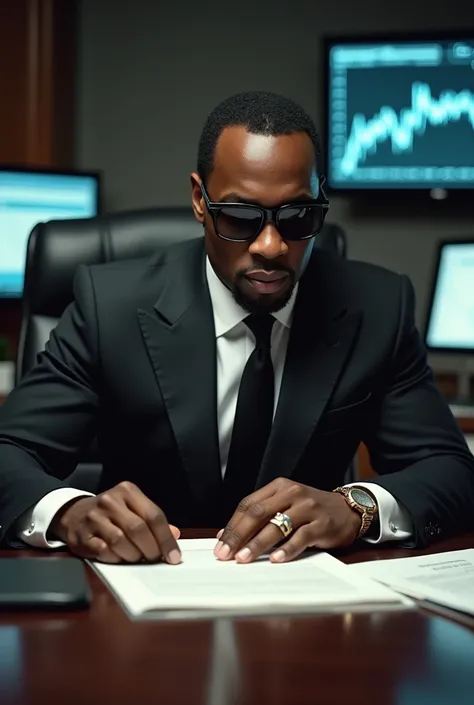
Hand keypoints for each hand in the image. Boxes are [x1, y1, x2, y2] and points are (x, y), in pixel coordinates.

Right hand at [50, 481, 180, 563]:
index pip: (153, 515)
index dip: (166, 539)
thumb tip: (174, 535)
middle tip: (154, 558)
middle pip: (138, 529)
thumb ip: (152, 521)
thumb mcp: (132, 508)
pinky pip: (103, 551)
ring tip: (136, 557)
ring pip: (120, 541)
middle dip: (151, 549)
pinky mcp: (82, 535)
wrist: (73, 513)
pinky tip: (119, 557)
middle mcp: (110, 501)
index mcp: (127, 491)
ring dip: (133, 555)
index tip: (173, 556)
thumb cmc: (110, 513)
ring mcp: (94, 517)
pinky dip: (115, 558)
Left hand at [214, 478, 361, 563]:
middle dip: (238, 535)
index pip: (248, 504)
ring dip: (257, 544)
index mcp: (279, 487)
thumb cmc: (312, 510)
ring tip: (243, 558)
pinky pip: (300, 537)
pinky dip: (286, 549)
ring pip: (276, 525)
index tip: (220, 543)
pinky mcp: (322, 523)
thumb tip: (228, 534)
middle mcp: (292, 493)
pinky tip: (275, 559)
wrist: (348, 510)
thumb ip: (260, 516)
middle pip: (258, 513)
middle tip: (226, 554)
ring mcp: (308, 507)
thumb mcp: (286, 505)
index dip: (232, 525)